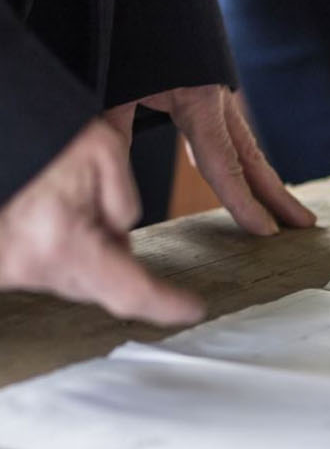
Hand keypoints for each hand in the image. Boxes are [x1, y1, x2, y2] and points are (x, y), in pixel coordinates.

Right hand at [0, 120, 202, 323]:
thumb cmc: (43, 140)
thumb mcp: (104, 151)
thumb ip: (126, 204)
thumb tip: (119, 239)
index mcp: (64, 241)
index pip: (130, 291)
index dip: (166, 304)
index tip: (192, 308)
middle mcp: (34, 264)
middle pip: (103, 284)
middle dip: (116, 255)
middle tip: (96, 207)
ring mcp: (13, 270)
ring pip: (79, 277)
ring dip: (89, 250)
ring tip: (69, 207)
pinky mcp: (5, 268)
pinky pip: (53, 270)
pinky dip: (68, 250)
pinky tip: (59, 221)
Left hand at [105, 85, 315, 234]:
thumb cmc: (119, 26)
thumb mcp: (108, 85)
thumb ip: (114, 135)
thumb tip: (114, 187)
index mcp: (197, 99)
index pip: (225, 163)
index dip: (245, 201)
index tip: (266, 231)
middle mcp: (215, 96)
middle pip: (251, 155)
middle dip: (277, 193)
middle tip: (306, 224)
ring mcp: (213, 87)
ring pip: (244, 141)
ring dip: (263, 176)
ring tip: (284, 204)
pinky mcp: (202, 81)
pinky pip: (227, 127)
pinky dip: (239, 153)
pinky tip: (240, 167)